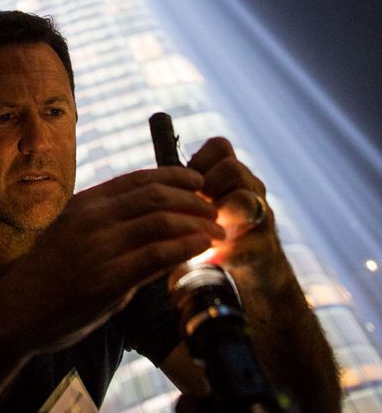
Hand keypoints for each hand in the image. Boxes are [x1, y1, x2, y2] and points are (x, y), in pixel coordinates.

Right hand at [0, 165, 224, 353]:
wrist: (17, 311)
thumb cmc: (48, 275)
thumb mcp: (73, 233)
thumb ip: (109, 226)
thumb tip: (152, 225)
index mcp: (85, 203)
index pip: (138, 178)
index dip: (174, 175)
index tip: (198, 181)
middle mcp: (93, 218)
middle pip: (156, 194)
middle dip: (192, 198)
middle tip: (213, 208)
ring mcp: (100, 247)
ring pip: (161, 220)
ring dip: (196, 222)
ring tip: (216, 230)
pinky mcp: (109, 279)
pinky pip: (158, 254)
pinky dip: (186, 246)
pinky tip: (201, 247)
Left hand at [187, 137, 288, 291]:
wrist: (254, 266)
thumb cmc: (214, 229)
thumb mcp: (202, 204)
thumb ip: (185, 192)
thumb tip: (147, 187)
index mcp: (233, 175)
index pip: (220, 147)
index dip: (199, 162)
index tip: (187, 185)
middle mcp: (252, 189)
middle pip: (232, 168)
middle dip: (207, 188)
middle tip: (195, 208)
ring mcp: (262, 217)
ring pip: (245, 200)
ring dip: (218, 216)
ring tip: (204, 233)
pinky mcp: (266, 249)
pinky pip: (248, 244)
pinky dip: (225, 253)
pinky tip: (212, 259)